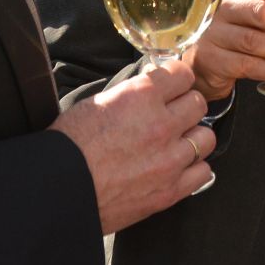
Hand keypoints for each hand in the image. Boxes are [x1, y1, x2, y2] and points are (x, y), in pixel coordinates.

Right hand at [50, 58, 212, 233]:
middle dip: (185, 107)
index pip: (184, 74)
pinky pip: (204, 172)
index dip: (177, 80)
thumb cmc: (69, 146)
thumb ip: (133, 94)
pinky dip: (192, 169)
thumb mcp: (99, 102)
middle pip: (198, 103)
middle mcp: (161, 123)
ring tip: (175, 144)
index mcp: (142, 96)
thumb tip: (152, 90)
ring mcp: (169, 158)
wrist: (58, 190)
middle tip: (171, 116)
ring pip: (206, 137)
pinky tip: (176, 168)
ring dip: (192, 138)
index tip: (172, 88)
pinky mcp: (170, 189)